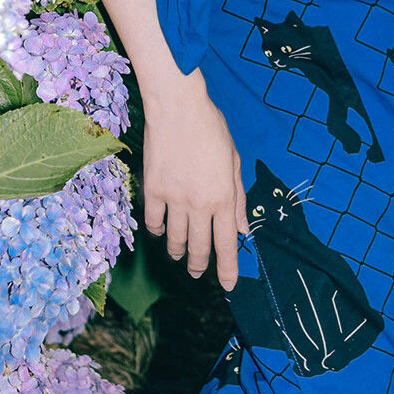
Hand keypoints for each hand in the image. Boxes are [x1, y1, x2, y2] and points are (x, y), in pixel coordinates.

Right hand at [141, 71, 247, 290]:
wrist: (177, 107)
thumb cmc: (211, 128)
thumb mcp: (234, 162)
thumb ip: (238, 198)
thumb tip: (241, 228)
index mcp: (224, 198)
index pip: (227, 245)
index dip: (228, 270)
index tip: (227, 286)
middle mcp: (199, 204)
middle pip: (198, 248)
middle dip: (199, 266)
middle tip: (198, 272)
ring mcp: (173, 199)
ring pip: (173, 240)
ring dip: (177, 252)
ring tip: (179, 255)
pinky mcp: (152, 190)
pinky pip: (153, 221)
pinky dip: (157, 229)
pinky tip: (161, 229)